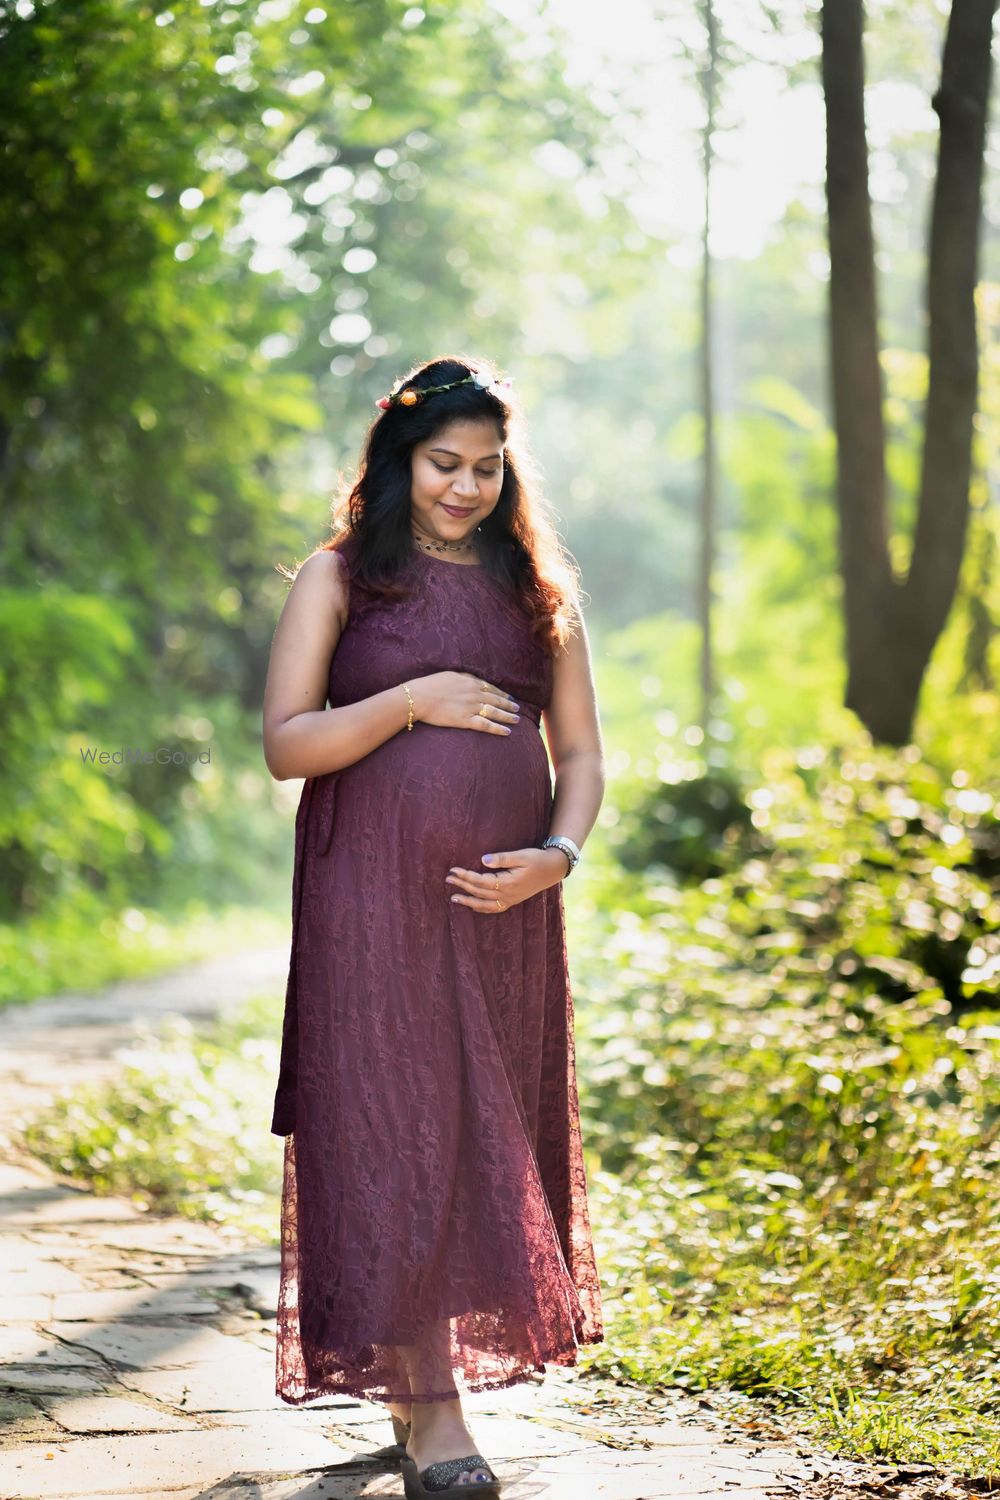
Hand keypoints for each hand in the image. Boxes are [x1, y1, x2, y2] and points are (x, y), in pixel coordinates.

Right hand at [408, 671, 519, 734]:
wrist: (419, 698)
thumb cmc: (430, 685)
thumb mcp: (450, 675)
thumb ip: (464, 677)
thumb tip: (473, 679)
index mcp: (470, 682)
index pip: (491, 688)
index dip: (502, 693)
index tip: (509, 697)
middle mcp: (475, 694)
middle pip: (497, 700)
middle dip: (509, 704)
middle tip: (518, 708)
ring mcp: (472, 707)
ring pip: (496, 712)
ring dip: (508, 716)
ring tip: (517, 719)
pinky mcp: (466, 721)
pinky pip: (487, 726)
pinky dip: (498, 729)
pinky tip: (507, 732)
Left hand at [445, 847, 569, 912]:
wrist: (553, 870)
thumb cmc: (537, 859)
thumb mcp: (521, 855)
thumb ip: (502, 858)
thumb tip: (482, 860)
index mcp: (508, 883)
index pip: (481, 881)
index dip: (466, 876)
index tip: (453, 870)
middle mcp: (507, 895)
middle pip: (479, 892)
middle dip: (462, 886)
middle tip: (448, 879)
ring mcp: (510, 900)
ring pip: (484, 905)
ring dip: (468, 901)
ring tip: (453, 898)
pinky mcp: (512, 901)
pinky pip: (493, 909)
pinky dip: (480, 908)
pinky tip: (472, 905)